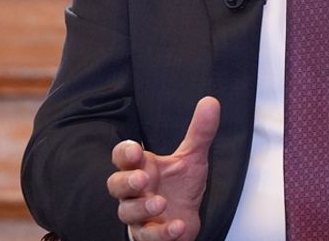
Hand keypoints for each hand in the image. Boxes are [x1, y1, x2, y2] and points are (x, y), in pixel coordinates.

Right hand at [106, 96, 219, 240]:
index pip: (122, 157)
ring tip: (159, 203)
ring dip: (142, 208)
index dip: (124, 153)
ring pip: (127, 213)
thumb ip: (200, 133)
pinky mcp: (148, 236)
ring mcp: (138, 215)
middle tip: (142, 179)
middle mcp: (134, 192)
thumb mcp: (192, 158)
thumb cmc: (179, 188)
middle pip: (116, 185)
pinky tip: (177, 227)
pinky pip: (148, 237)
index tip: (136, 149)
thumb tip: (211, 101)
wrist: (182, 220)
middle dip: (127, 182)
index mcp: (141, 167)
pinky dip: (162, 233)